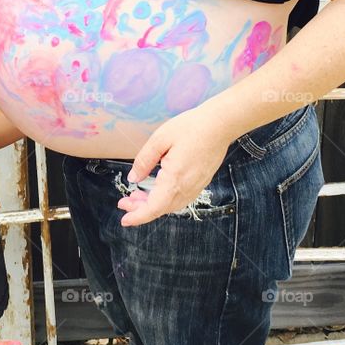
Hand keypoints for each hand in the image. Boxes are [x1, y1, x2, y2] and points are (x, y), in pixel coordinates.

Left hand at [117, 107, 232, 226]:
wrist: (220, 124)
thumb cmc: (191, 127)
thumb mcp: (159, 139)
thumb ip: (144, 161)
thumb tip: (133, 179)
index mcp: (174, 179)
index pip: (154, 208)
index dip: (137, 216)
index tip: (124, 220)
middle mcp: (187, 188)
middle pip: (161, 208)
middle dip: (140, 209)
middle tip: (124, 202)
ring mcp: (196, 187)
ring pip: (171, 205)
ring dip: (153, 204)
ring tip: (137, 196)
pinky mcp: (201, 182)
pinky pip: (180, 199)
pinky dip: (165, 200)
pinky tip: (157, 190)